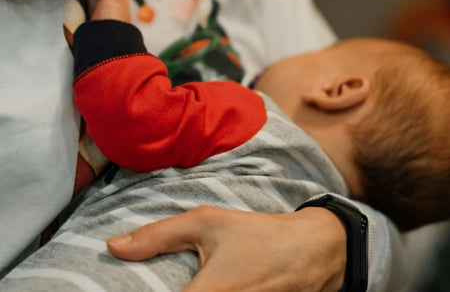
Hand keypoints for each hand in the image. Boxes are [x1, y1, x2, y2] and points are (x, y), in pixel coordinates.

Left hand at [107, 206, 345, 291]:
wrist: (309, 253)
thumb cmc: (257, 235)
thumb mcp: (207, 223)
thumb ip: (157, 236)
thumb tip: (112, 246)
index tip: (103, 289)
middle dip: (156, 290)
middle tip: (163, 277)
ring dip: (178, 291)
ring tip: (183, 277)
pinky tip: (199, 284)